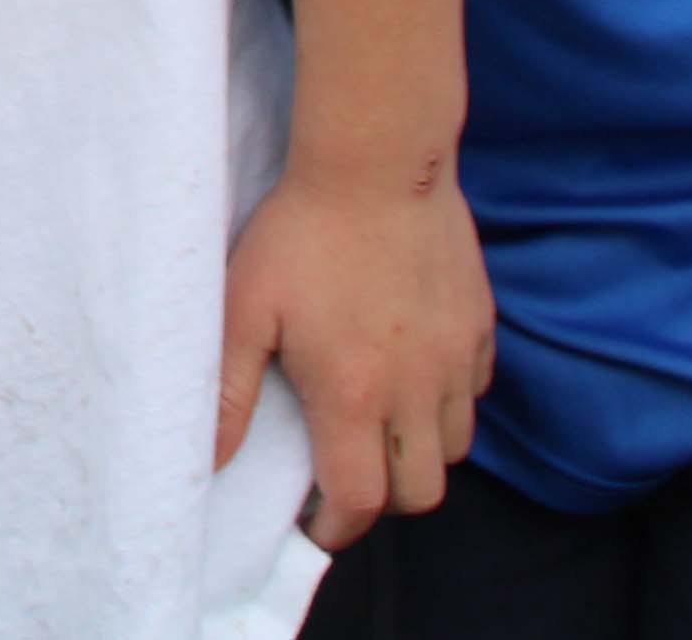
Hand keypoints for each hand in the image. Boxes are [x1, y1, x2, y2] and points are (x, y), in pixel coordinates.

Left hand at [218, 157, 489, 548]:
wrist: (379, 163)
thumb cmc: (302, 232)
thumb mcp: (244, 308)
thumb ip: (228, 390)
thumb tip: (211, 458)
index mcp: (354, 394)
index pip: (359, 499)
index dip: (335, 527)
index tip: (315, 523)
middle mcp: (417, 390)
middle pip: (419, 491)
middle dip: (381, 498)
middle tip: (344, 472)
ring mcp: (456, 360)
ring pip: (454, 448)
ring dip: (418, 453)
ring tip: (377, 425)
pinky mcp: (479, 327)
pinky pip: (474, 394)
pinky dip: (447, 404)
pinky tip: (410, 373)